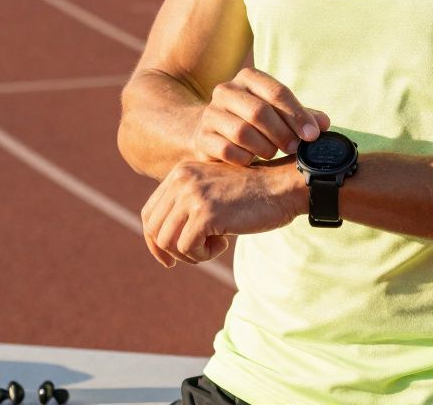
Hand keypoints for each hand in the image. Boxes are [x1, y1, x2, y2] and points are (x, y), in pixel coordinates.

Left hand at [140, 158, 303, 266]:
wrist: (283, 187)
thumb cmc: (252, 195)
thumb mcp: (213, 193)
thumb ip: (187, 208)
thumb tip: (161, 245)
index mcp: (180, 173)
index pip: (149, 212)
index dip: (154, 240)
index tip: (169, 258)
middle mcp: (181, 180)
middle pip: (154, 229)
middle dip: (173, 251)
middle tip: (200, 253)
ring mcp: (192, 195)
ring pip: (167, 241)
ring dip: (190, 253)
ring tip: (214, 246)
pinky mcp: (205, 213)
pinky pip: (187, 248)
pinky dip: (203, 255)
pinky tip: (224, 244)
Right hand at [191, 67, 330, 165]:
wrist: (212, 131)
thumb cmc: (255, 121)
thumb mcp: (279, 113)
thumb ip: (302, 116)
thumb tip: (324, 123)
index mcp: (248, 78)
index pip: (276, 92)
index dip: (297, 115)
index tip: (312, 135)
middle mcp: (226, 91)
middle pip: (259, 112)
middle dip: (282, 133)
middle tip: (294, 148)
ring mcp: (210, 113)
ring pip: (242, 132)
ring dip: (264, 147)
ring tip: (272, 153)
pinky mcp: (201, 137)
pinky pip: (227, 151)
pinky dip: (245, 158)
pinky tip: (251, 161)